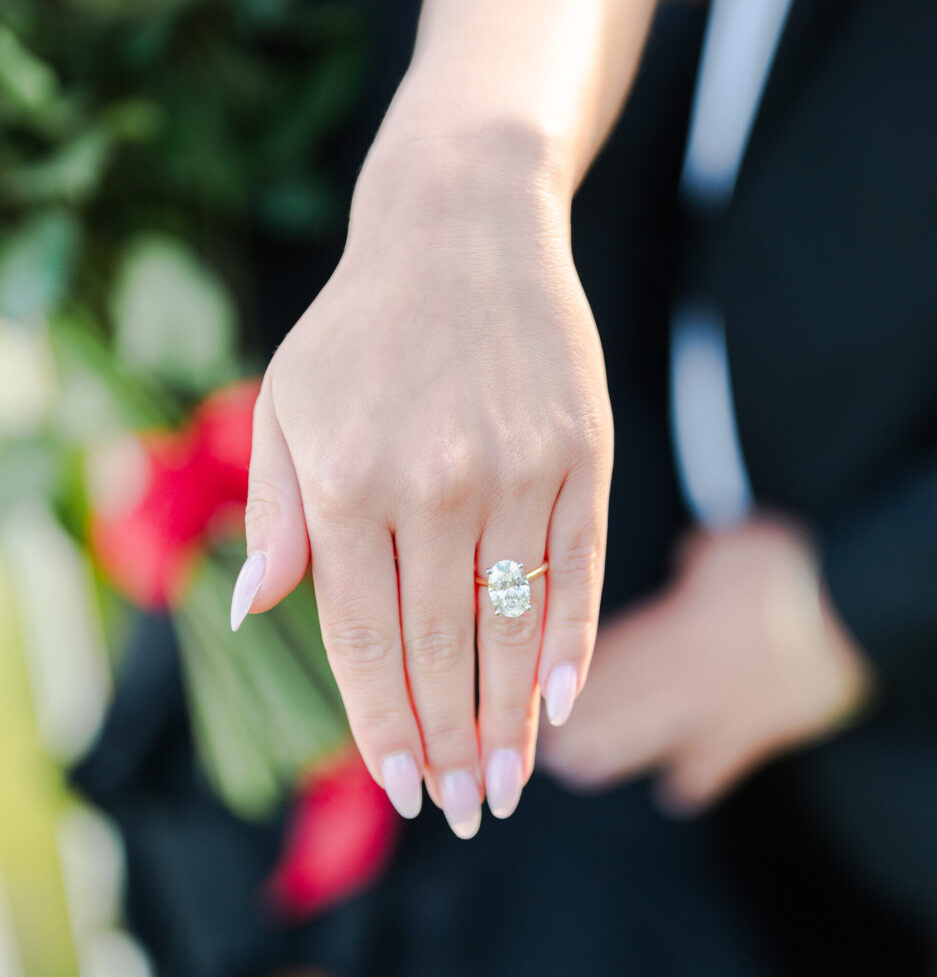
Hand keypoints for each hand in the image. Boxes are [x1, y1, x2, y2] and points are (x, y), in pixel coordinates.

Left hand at [232, 128, 612, 836]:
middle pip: (440, 647)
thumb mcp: (288, 403)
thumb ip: (276, 516)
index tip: (397, 786)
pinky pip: (579, 569)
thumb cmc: (365, 328)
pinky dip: (572, 643)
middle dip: (447, 742)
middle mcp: (433, 485)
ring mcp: (517, 469)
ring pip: (512, 624)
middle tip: (460, 808)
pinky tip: (562, 702)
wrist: (463, 229)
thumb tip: (252, 613)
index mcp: (347, 481)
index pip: (360, 637)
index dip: (378, 722)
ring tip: (507, 782)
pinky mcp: (582, 452)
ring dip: (509, 716)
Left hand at [540, 516, 872, 811]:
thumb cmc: (786, 571)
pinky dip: (696, 779)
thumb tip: (692, 551)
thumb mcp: (731, 544)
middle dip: (576, 724)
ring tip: (576, 770)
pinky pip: (718, 764)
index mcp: (672, 628)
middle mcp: (684, 675)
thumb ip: (700, 556)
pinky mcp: (756, 732)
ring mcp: (717, 710)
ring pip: (651, 739)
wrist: (849, 616)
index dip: (573, 675)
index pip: (610, 657)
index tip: (541, 686)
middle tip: (540, 742)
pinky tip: (676, 794)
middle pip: (617, 706)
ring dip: (612, 754)